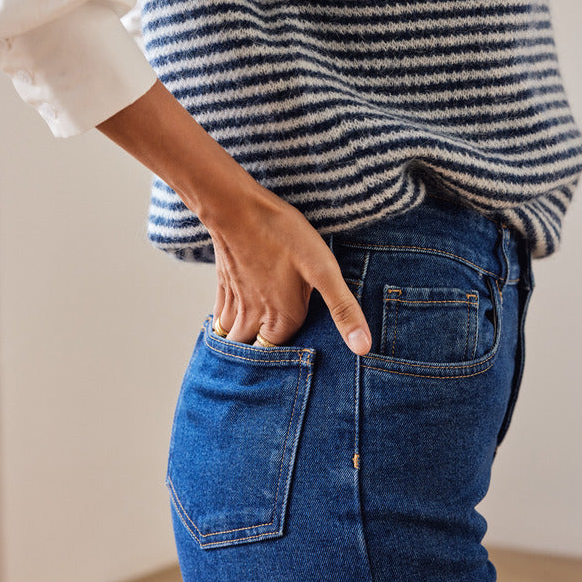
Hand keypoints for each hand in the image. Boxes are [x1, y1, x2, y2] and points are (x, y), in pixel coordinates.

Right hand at [207, 184, 371, 354]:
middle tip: (273, 369)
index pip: (281, 361)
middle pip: (251, 357)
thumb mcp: (323, 270)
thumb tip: (363, 347)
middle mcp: (254, 318)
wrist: (237, 207)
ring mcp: (235, 302)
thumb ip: (343, 309)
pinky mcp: (224, 285)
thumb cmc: (283, 235)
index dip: (290, 367)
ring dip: (239, 350)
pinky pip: (218, 319)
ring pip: (231, 341)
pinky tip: (229, 327)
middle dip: (260, 366)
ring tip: (251, 353)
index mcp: (281, 320)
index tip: (301, 373)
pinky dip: (223, 328)